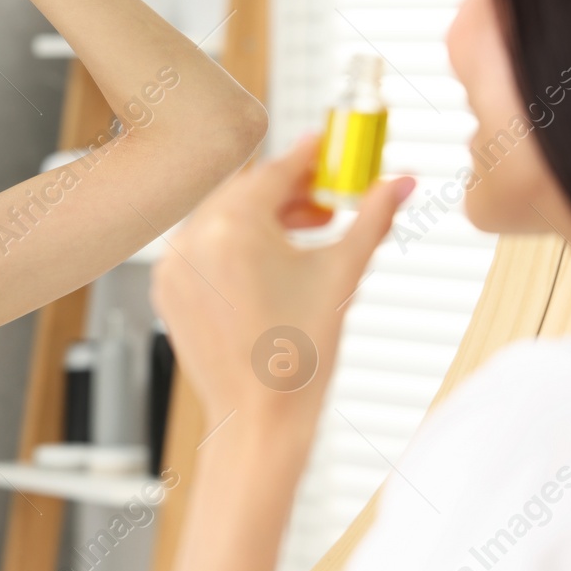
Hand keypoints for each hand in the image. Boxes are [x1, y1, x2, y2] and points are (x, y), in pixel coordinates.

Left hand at [149, 131, 414, 449]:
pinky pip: (203, 247)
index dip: (309, 157)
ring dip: (264, 217)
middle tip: (328, 199)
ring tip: (306, 234)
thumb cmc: (300, 357)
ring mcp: (175, 265)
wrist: (260, 421)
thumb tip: (401, 183)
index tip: (329, 149)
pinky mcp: (168, 289)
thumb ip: (372, 219)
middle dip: (289, 190)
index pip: (276, 171)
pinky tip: (270, 263)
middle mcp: (193, 239)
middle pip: (247, 191)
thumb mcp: (342, 275)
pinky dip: (234, 245)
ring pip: (223, 218)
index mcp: (234, 227)